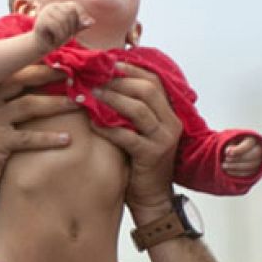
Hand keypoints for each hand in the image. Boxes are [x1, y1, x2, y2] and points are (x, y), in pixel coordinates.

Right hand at [0, 65, 77, 193]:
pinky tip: (66, 139)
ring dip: (56, 104)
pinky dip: (49, 138)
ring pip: (29, 105)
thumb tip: (40, 90)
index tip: (59, 62)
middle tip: (71, 76)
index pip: (13, 70)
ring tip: (77, 104)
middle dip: (48, 75)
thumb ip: (7, 101)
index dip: (37, 65)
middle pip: (21, 80)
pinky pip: (29, 138)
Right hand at [32, 0, 92, 51]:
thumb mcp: (71, 31)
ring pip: (63, 20)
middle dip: (72, 27)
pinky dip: (59, 36)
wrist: (40, 46)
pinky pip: (55, 26)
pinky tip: (55, 41)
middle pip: (70, 13)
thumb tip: (92, 21)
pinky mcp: (41, 20)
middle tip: (69, 37)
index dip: (81, 14)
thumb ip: (81, 25)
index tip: (85, 25)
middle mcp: (52, 6)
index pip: (74, 5)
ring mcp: (45, 12)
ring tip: (61, 40)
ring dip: (65, 33)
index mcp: (60, 6)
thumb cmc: (56, 37)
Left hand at [90, 62, 181, 218]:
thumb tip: (105, 85)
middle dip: (119, 81)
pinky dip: (108, 127)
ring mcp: (163, 139)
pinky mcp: (151, 156)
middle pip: (147, 90)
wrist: (152, 198)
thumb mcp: (140, 132)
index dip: (132, 69)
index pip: (155, 81)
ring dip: (112, 99)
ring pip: (138, 109)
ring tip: (90, 95)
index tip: (109, 63)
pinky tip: (93, 122)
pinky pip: (128, 136)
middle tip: (94, 79)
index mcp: (170, 114)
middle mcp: (170, 123)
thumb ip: (131, 111)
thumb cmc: (141, 163)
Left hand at [222, 136, 261, 177]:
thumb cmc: (233, 145)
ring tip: (224, 165)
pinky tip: (228, 171)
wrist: (237, 153)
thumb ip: (230, 145)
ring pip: (251, 166)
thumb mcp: (230, 141)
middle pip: (252, 155)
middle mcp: (260, 150)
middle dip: (237, 159)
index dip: (239, 150)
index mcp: (253, 139)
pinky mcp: (256, 171)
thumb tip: (228, 152)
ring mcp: (260, 161)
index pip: (249, 144)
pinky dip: (237, 173)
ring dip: (236, 167)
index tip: (228, 153)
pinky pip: (249, 174)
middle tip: (226, 159)